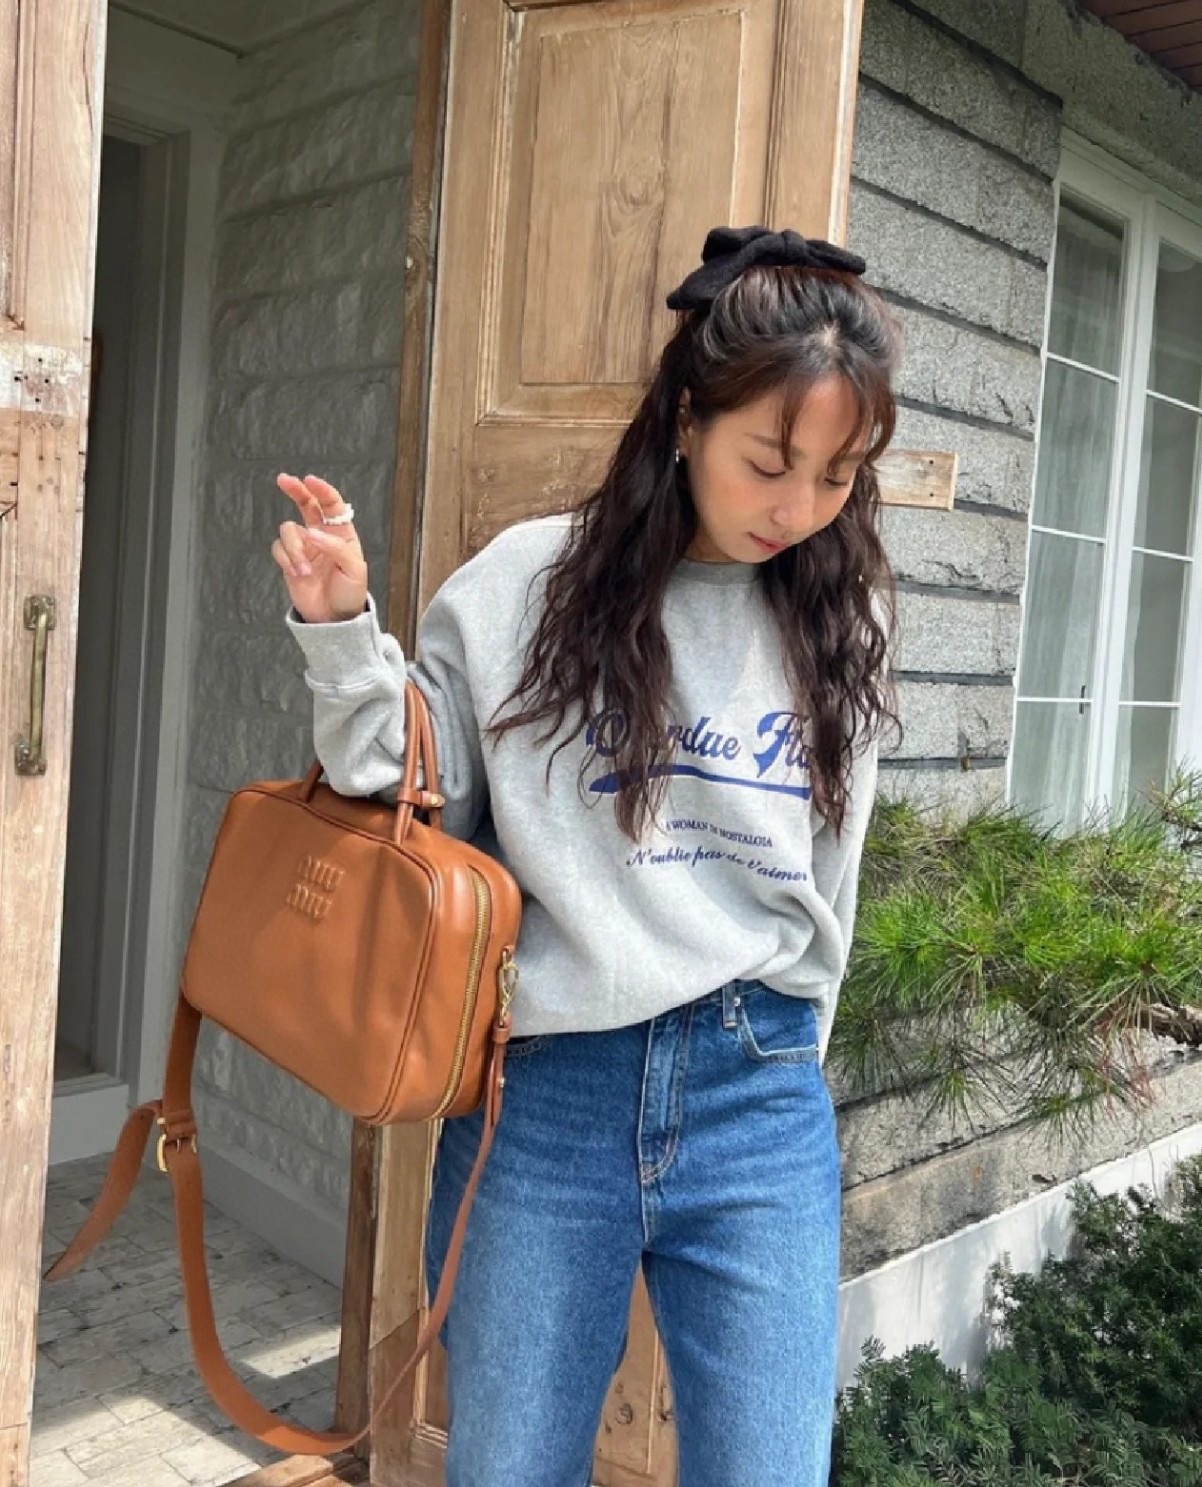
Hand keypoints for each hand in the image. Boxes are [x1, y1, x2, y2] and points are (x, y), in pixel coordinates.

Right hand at [272, 473, 368, 622]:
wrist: (334, 619)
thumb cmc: (349, 593)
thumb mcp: (354, 570)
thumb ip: (336, 548)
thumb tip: (313, 534)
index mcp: (342, 534)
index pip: (331, 505)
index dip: (321, 490)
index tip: (310, 480)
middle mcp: (321, 536)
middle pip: (305, 504)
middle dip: (295, 490)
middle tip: (283, 480)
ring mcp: (304, 547)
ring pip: (288, 530)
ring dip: (294, 548)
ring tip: (304, 570)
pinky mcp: (289, 560)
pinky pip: (279, 549)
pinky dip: (286, 560)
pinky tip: (298, 574)